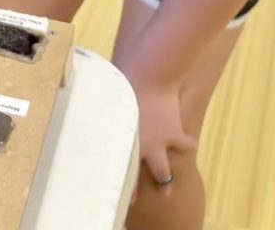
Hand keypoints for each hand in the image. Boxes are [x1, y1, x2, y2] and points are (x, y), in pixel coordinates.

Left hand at [117, 59, 196, 191]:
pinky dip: (187, 144)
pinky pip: (186, 145)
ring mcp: (160, 145)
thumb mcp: (107, 100)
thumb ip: (104, 113)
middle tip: (136, 197)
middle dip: (133, 191)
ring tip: (166, 187)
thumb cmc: (120, 82)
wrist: (148, 77)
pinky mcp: (176, 135)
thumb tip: (86, 107)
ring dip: (165, 179)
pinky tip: (188, 145)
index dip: (118, 184)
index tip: (115, 193)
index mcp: (121, 141)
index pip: (119, 170)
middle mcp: (140, 150)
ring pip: (165, 174)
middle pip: (132, 180)